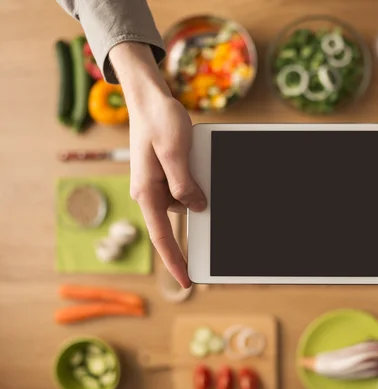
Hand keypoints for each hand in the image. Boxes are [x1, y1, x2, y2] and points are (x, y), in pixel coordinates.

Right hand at [110, 43, 206, 287]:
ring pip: (185, 200)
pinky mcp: (166, 174)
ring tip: (198, 161)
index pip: (161, 236)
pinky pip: (185, 186)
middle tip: (211, 211)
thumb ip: (184, 185)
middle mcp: (150, 192)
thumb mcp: (175, 154)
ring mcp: (157, 183)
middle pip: (178, 217)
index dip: (175, 260)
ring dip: (198, 191)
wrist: (150, 99)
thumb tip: (197, 208)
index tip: (186, 280)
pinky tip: (198, 161)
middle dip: (196, 216)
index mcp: (147, 192)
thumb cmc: (159, 122)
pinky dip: (196, 181)